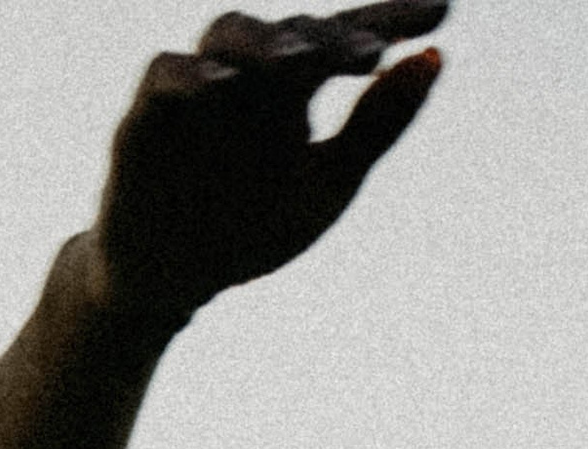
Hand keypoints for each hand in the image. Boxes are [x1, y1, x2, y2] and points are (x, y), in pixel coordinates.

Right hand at [86, 7, 446, 336]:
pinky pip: (163, 74)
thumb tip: (438, 56)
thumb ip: (377, 126)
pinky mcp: (146, 116)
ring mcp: (198, 89)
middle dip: (332, 42)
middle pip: (294, 33)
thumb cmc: (249, 230)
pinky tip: (219, 85)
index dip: (393, 19)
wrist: (170, 283)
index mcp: (296, 86)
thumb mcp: (326, 186)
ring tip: (296, 63)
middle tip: (370, 56)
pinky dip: (189, 75)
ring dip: (262, 41)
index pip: (348, 36)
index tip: (441, 12)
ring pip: (227, 31)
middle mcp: (249, 74)